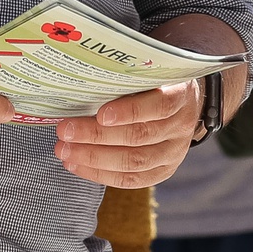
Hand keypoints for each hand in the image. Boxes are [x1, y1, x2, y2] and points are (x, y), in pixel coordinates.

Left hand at [53, 79, 202, 186]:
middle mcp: (180, 127)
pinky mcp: (163, 171)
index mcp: (180, 96)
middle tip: (65, 131)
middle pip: (139, 136)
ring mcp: (173, 153)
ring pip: (133, 162)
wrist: (187, 104)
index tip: (101, 114)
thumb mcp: (152, 71)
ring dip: (93, 158)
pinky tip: (77, 165)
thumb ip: (128, 78)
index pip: (159, 106)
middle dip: (96, 136)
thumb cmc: (158, 82)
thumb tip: (84, 81)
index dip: (130, 111)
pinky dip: (100, 174)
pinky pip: (131, 180)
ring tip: (65, 151)